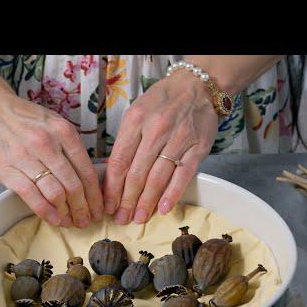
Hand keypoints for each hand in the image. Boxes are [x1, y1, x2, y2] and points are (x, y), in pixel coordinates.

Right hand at [0, 93, 103, 227]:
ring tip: (71, 221)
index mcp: (63, 132)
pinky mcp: (7, 170)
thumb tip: (89, 180)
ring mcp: (26, 157)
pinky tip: (54, 219)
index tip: (99, 209)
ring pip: (55, 193)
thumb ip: (71, 148)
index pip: (87, 171)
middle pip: (74, 185)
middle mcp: (46, 144)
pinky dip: (46, 211)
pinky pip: (32, 196)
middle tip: (86, 220)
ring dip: (67, 212)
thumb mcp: (55, 124)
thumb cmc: (25, 120)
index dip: (96, 195)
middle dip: (84, 208)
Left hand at [103, 69, 217, 223]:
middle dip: (127, 201)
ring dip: (147, 202)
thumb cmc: (162, 102)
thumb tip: (113, 177)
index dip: (112, 188)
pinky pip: (183, 175)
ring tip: (139, 218)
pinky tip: (164, 209)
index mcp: (135, 121)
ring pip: (158, 177)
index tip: (108, 206)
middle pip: (137, 173)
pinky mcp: (198, 147)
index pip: (119, 161)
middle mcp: (156, 129)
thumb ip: (126, 142)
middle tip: (122, 219)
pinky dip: (173, 194)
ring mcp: (179, 139)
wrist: (197, 87)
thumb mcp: (136, 113)